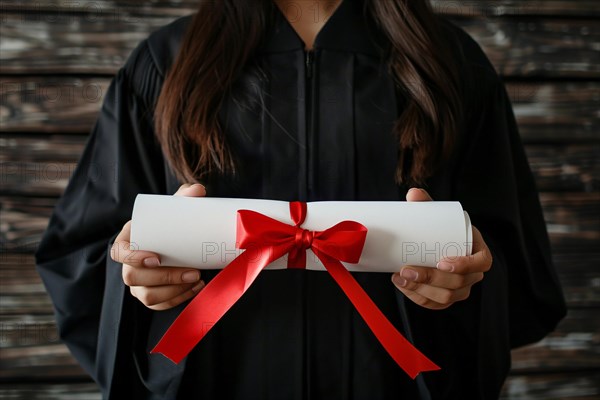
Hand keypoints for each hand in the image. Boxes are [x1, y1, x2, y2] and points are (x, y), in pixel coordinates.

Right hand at [110, 183, 206, 310]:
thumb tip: (197, 190)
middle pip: (133, 277)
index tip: (156, 258)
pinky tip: (195, 288)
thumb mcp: (175, 208)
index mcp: (128, 240)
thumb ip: (184, 198)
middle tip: (192, 271)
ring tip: (197, 279)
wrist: (178, 240)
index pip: (118, 252)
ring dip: (174, 290)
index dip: (132, 258)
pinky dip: (178, 299)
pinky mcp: (150, 296)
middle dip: (165, 277)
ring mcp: (138, 283)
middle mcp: (128, 265)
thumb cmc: (171, 223)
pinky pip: (159, 305)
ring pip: (148, 295)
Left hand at [391, 188, 492, 309]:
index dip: (463, 265)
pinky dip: (416, 297)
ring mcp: (460, 289)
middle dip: (430, 279)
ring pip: (444, 296)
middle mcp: (473, 274)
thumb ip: (427, 205)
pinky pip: (434, 304)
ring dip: (420, 289)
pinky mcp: (446, 298)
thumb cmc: (443, 230)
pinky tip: (402, 286)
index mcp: (478, 252)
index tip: (441, 261)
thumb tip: (413, 194)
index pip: (481, 263)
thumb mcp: (439, 216)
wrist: (438, 244)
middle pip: (458, 284)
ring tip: (399, 276)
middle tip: (406, 268)